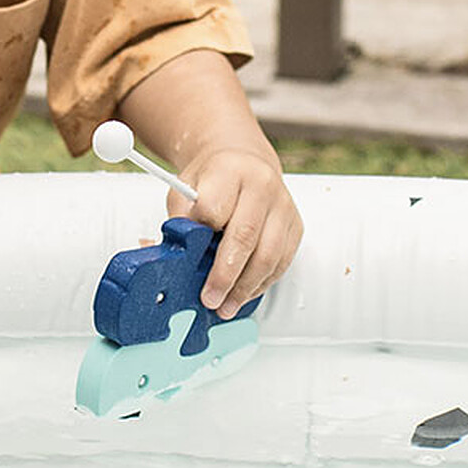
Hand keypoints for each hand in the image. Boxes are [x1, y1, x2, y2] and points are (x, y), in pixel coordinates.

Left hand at [168, 146, 301, 319]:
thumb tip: (171, 254)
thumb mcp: (185, 189)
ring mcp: (283, 206)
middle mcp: (261, 185)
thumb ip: (180, 219)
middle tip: (210, 298)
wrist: (243, 162)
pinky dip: (262, 283)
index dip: (201, 236)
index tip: (189, 261)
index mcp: (229, 170)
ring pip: (269, 255)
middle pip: (245, 236)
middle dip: (225, 275)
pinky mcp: (295, 225)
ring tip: (227, 305)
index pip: (214, 208)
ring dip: (246, 287)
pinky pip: (282, 261)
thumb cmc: (212, 180)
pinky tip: (244, 293)